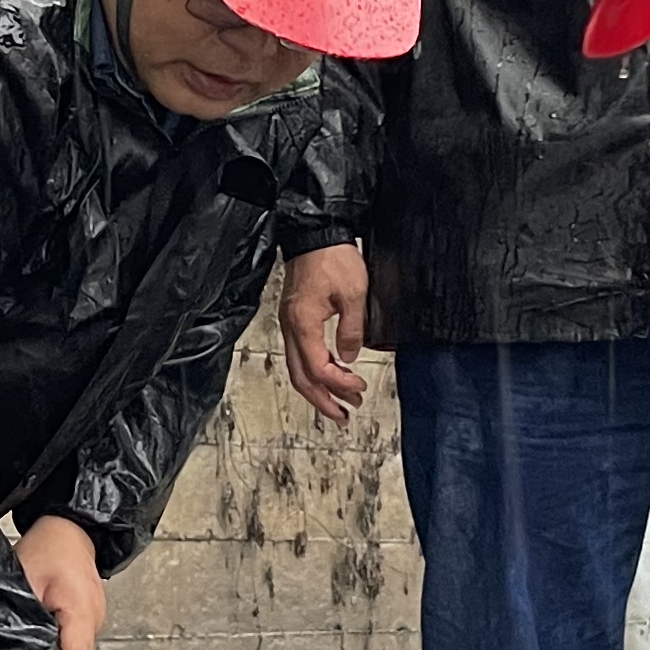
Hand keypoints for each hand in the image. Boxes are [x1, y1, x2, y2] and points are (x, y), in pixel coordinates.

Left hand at [18, 515, 108, 649]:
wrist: (67, 526)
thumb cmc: (46, 547)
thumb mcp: (24, 581)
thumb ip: (23, 617)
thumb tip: (15, 646)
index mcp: (82, 609)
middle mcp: (96, 615)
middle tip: (30, 644)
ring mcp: (97, 614)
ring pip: (77, 647)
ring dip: (58, 645)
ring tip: (39, 626)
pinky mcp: (93, 612)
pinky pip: (78, 634)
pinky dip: (63, 633)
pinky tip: (48, 619)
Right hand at [279, 243, 370, 423]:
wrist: (314, 234)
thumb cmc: (332, 258)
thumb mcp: (354, 293)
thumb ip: (352, 329)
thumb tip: (349, 356)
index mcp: (303, 324)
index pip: (318, 368)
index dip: (339, 384)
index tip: (359, 387)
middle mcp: (291, 328)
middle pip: (301, 377)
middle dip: (323, 400)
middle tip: (344, 415)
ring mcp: (290, 324)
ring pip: (298, 368)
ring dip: (319, 389)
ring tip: (340, 402)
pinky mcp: (294, 318)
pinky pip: (300, 354)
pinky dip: (315, 370)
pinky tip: (332, 373)